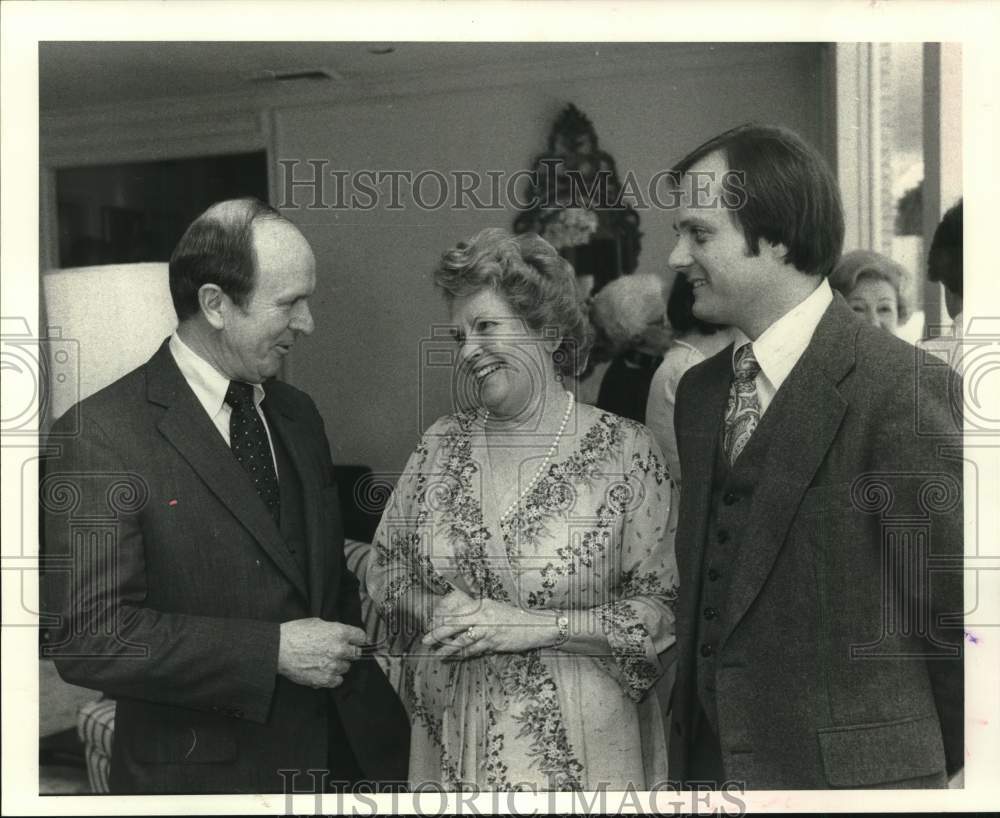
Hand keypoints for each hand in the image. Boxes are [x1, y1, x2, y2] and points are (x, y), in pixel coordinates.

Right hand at [277, 618, 366, 688]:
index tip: (354, 641)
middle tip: (337, 651)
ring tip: (326, 661)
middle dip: (348, 652)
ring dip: (339, 665)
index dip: (356, 639)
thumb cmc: (295, 633)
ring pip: (346, 667)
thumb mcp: (317, 622)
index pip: (361, 637)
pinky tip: (324, 671)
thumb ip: (333, 629)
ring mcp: (333, 665)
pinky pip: (338, 681)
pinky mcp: (325, 679)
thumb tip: (341, 634)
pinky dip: (333, 677)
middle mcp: (340, 649)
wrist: (278, 649)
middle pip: (356, 653)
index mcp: (339, 632)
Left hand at [421, 588, 556, 659]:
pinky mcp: (495, 643)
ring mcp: (489, 630)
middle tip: (426, 640)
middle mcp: (483, 615)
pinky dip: (463, 655)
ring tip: (438, 654)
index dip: (441, 619)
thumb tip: (459, 618)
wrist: (536, 626)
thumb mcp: (494, 608)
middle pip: (455, 624)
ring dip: (449, 648)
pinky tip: (456, 657)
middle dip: (438, 633)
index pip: (456, 611)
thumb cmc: (514, 618)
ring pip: (463, 640)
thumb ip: (478, 612)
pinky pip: (475, 650)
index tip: (431, 625)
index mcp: (482, 604)